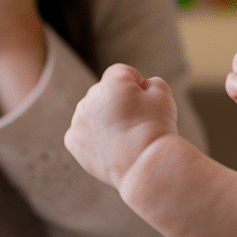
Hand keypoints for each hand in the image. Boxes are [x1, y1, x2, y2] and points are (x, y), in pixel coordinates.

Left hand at [66, 64, 178, 188]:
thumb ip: (151, 83)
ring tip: (124, 138)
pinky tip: (109, 147)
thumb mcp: (163, 95)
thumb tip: (142, 86)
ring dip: (104, 121)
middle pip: (105, 94)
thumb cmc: (155, 128)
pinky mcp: (73, 140)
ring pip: (92, 114)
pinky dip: (92, 140)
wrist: (144, 162)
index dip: (136, 87)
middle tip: (136, 124)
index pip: (122, 74)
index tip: (145, 104)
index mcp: (112, 81)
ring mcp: (79, 119)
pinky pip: (82, 134)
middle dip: (118, 104)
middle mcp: (90, 96)